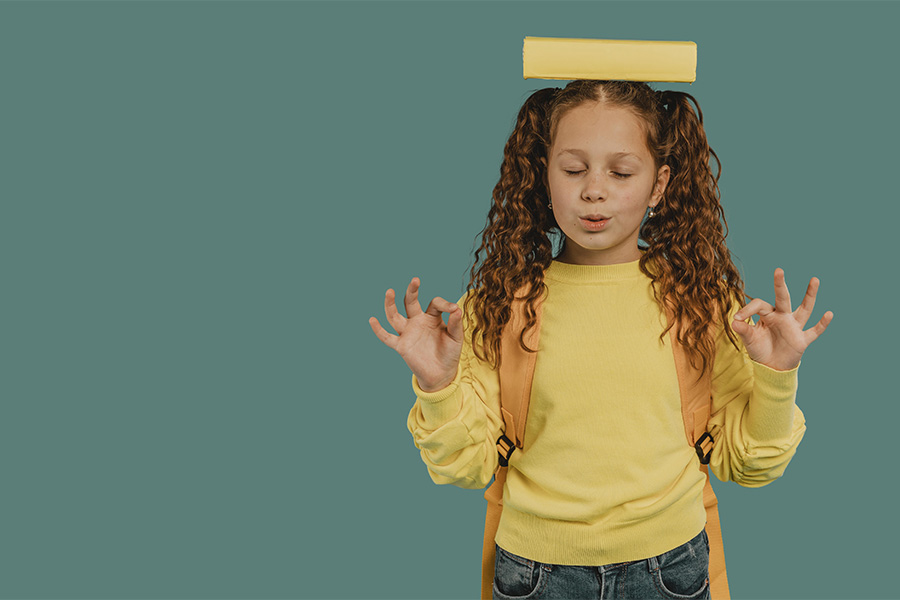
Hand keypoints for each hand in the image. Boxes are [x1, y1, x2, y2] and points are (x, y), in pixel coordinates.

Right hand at [369, 277, 464, 391]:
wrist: (442, 374)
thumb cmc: (449, 353)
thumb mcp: (456, 338)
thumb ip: (456, 324)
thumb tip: (457, 309)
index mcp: (432, 317)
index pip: (434, 303)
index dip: (444, 304)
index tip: (453, 309)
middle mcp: (417, 321)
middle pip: (410, 302)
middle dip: (412, 291)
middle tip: (415, 280)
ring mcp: (408, 332)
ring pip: (395, 316)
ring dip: (391, 304)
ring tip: (390, 291)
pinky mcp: (401, 345)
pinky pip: (387, 337)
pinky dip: (379, 330)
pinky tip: (372, 320)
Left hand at [731, 268, 833, 370]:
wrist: (771, 367)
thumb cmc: (760, 349)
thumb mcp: (749, 340)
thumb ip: (743, 330)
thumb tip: (733, 321)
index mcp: (768, 315)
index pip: (760, 305)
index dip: (748, 309)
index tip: (737, 318)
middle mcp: (782, 317)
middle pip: (783, 298)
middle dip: (780, 285)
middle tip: (778, 270)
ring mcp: (794, 327)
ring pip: (804, 309)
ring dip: (810, 295)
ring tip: (815, 279)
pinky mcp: (802, 340)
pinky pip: (814, 331)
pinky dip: (822, 324)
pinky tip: (829, 314)